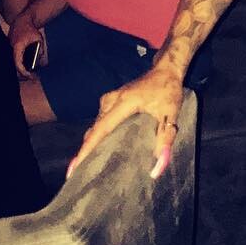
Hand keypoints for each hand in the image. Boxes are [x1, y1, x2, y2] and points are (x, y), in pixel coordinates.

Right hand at [8, 12, 44, 78]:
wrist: (21, 21)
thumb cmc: (29, 29)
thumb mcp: (38, 38)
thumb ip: (39, 48)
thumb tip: (40, 57)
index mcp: (17, 47)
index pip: (18, 64)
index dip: (23, 72)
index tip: (30, 76)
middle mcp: (12, 49)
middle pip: (15, 66)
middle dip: (23, 74)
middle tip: (33, 78)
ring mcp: (10, 49)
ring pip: (15, 63)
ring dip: (22, 69)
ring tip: (31, 75)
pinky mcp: (12, 49)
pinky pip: (15, 59)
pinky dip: (21, 64)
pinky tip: (28, 68)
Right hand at [67, 64, 184, 180]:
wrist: (165, 69)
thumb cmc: (168, 90)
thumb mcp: (171, 115)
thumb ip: (165, 140)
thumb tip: (158, 168)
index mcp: (122, 103)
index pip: (100, 130)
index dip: (86, 150)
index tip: (74, 167)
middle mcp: (110, 101)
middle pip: (94, 130)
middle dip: (84, 152)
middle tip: (77, 175)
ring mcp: (108, 99)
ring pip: (96, 126)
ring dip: (91, 144)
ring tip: (86, 166)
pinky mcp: (110, 101)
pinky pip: (100, 121)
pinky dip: (98, 135)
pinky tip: (100, 148)